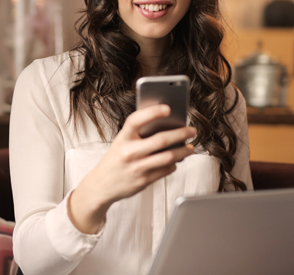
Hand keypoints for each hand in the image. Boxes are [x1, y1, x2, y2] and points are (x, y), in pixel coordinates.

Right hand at [68, 104, 195, 233]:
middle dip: (181, 134)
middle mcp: (128, 152)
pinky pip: (166, 170)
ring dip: (183, 151)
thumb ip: (138, 134)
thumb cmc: (116, 159)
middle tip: (192, 130)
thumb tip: (166, 125)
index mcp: (122, 138)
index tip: (168, 108)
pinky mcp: (143, 181)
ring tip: (190, 147)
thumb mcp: (121, 142)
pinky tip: (176, 160)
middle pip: (160, 140)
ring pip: (168, 157)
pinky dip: (174, 164)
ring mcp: (136, 168)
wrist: (101, 185)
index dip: (152, 112)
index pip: (136, 120)